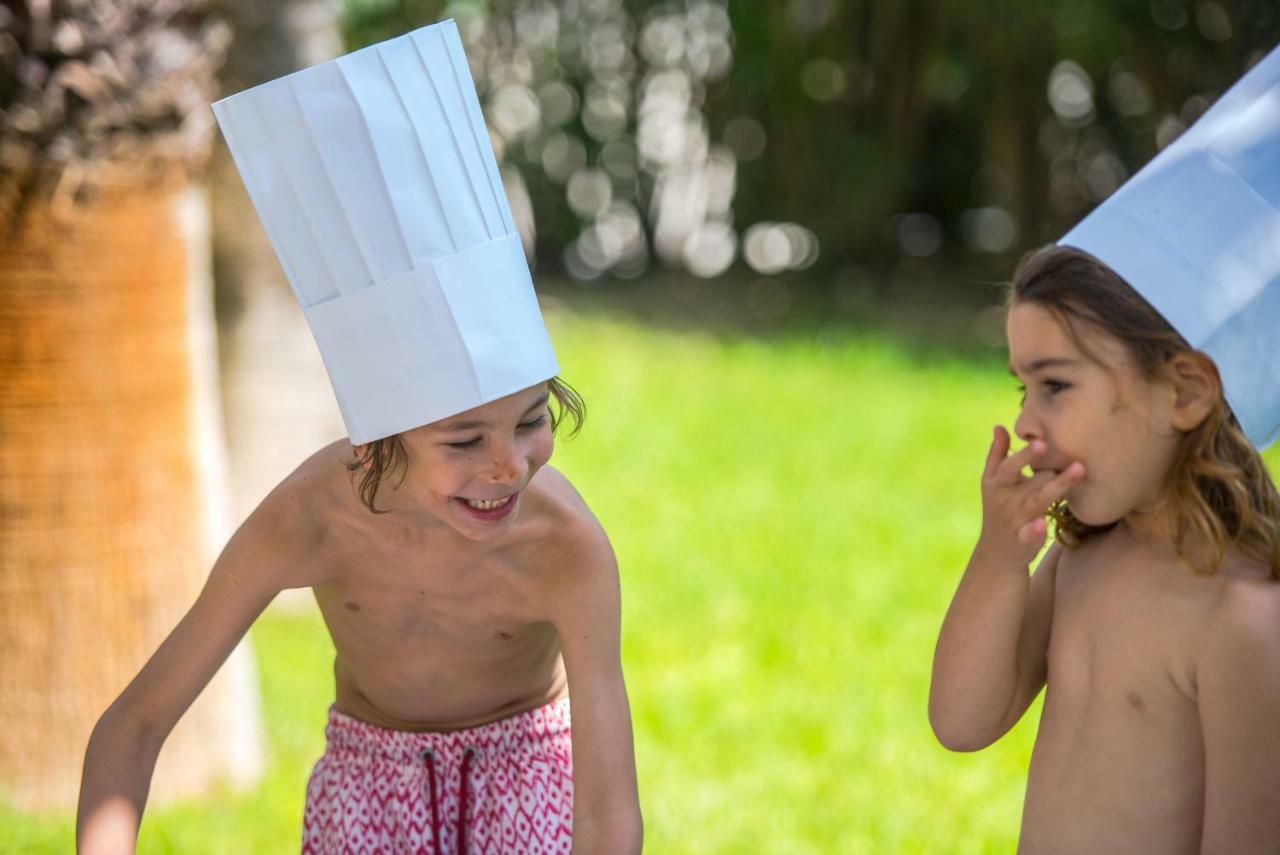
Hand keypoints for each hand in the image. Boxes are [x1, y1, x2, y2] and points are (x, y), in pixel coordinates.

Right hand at [977, 426, 1083, 567]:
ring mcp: (1015, 520)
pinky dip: (1033, 531)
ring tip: (1079, 470)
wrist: (996, 553)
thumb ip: (996, 454)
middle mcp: (1006, 499)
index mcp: (998, 483)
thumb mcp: (991, 483)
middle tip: (1072, 455)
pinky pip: (1029, 534)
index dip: (1025, 455)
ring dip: (1057, 487)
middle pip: (1031, 481)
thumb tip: (1000, 426)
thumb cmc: (998, 509)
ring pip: (1038, 501)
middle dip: (1048, 469)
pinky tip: (1041, 525)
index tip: (1042, 442)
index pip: (1010, 465)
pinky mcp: (1023, 540)